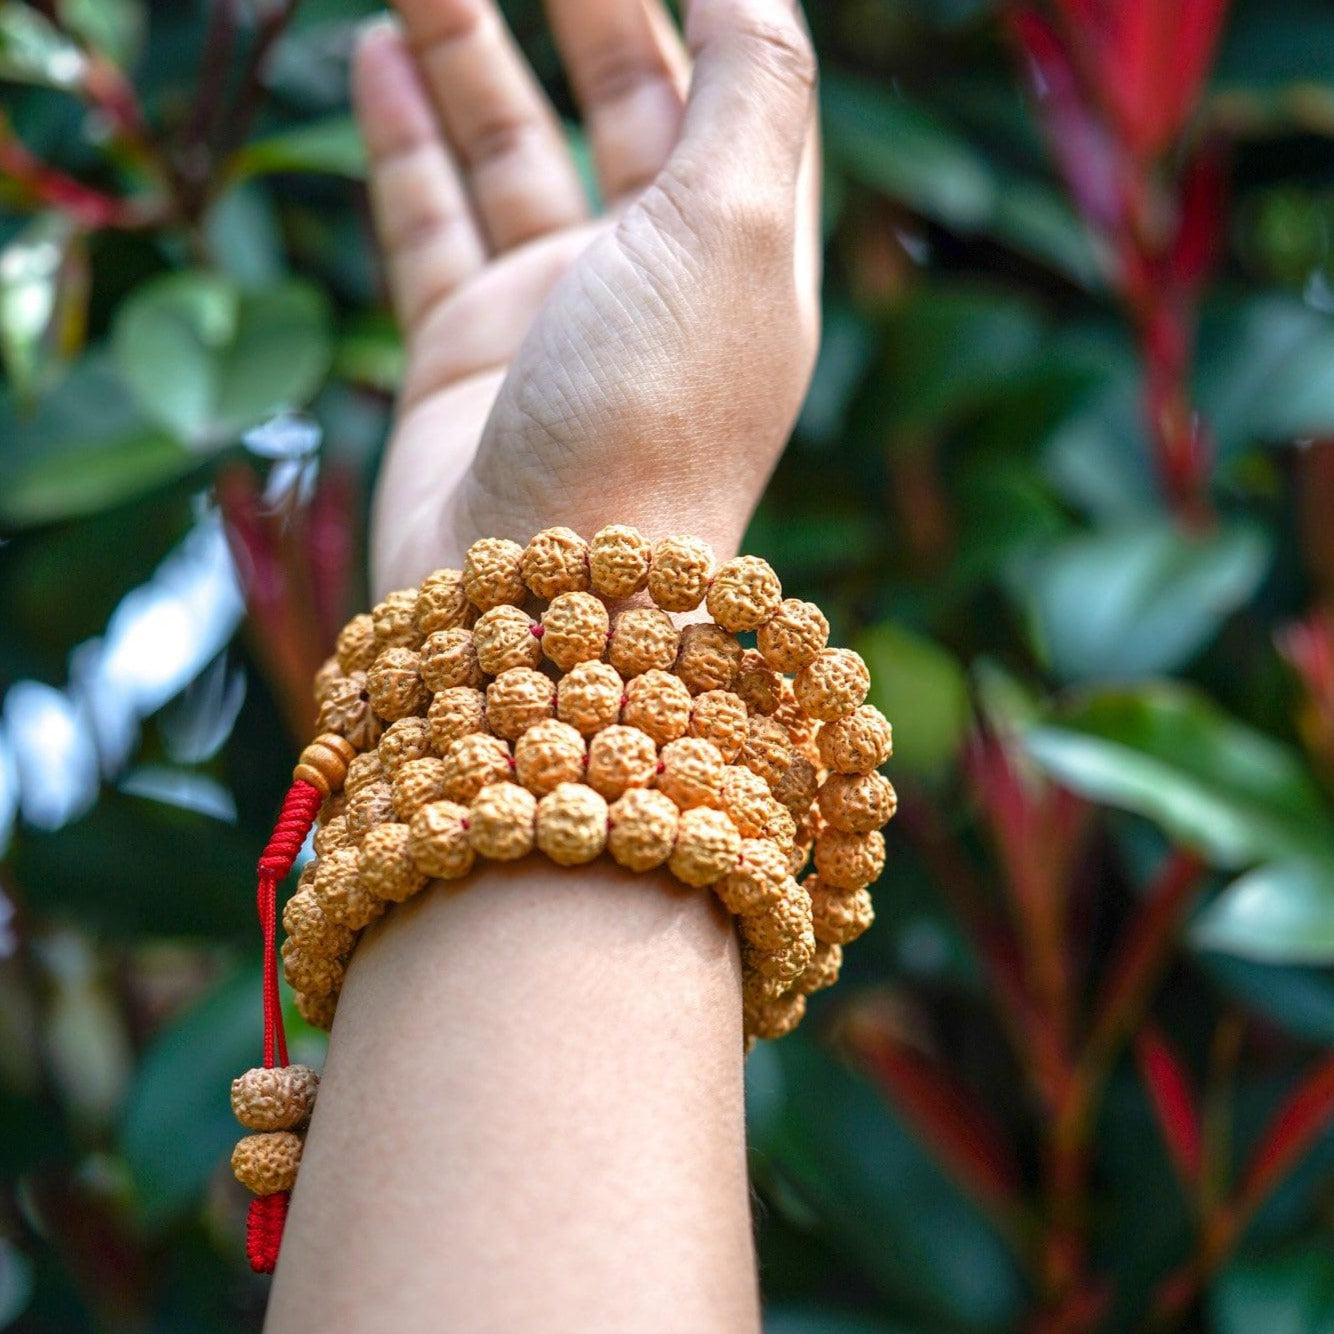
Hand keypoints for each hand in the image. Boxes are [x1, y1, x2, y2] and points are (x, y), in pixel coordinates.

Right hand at [352, 0, 820, 592]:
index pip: (736, 86)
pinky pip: (433, 225)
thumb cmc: (651, 416)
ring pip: (510, 151)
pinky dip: (409, 143)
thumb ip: (753, 87)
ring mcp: (554, 318)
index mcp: (742, 250)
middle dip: (577, 0)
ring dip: (470, 50)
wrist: (542, 599)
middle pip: (620, 100)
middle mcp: (654, 281)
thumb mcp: (731, 230)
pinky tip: (383, 59)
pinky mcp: (464, 356)